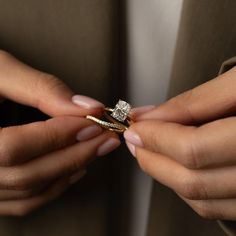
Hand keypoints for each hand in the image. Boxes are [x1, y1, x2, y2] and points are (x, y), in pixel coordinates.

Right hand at [0, 50, 119, 214]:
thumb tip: (86, 107)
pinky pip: (22, 202)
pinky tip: (74, 170)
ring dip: (67, 170)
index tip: (93, 121)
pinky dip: (52, 188)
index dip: (60, 134)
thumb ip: (41, 88)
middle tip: (105, 137)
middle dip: (73, 154)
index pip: (15, 146)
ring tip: (95, 149)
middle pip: (26, 175)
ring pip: (27, 191)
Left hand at [124, 66, 235, 219]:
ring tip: (149, 151)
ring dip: (166, 174)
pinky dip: (188, 186)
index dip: (156, 138)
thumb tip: (150, 115)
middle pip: (194, 180)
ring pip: (201, 198)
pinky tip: (177, 166)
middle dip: (153, 159)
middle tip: (135, 139)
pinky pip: (217, 205)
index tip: (135, 126)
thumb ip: (194, 101)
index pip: (194, 149)